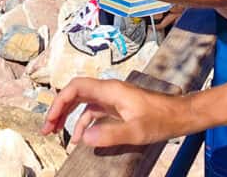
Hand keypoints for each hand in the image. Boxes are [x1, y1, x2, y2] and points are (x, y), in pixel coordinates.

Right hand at [42, 78, 181, 147]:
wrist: (179, 115)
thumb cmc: (161, 120)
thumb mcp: (136, 131)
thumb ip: (110, 134)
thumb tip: (83, 137)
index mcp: (111, 90)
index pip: (77, 87)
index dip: (60, 101)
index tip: (51, 120)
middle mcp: (109, 90)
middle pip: (77, 92)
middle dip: (60, 108)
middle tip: (47, 129)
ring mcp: (113, 98)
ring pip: (84, 102)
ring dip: (69, 115)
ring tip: (57, 133)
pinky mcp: (118, 107)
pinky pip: (94, 111)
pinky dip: (84, 122)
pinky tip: (81, 138)